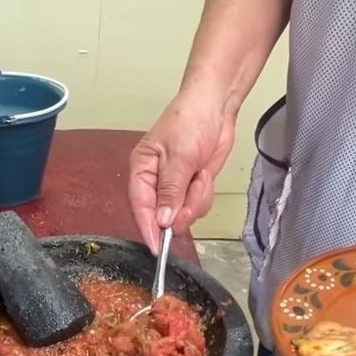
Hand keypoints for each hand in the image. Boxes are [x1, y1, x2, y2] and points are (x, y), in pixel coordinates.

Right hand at [128, 90, 236, 251]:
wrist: (215, 108)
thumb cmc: (190, 121)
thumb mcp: (179, 156)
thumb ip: (171, 190)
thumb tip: (163, 219)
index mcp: (141, 170)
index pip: (140, 206)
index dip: (148, 228)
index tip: (157, 248)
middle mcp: (155, 182)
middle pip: (162, 216)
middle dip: (181, 210)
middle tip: (194, 191)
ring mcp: (174, 186)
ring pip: (182, 214)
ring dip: (196, 201)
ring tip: (200, 175)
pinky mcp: (191, 187)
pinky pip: (196, 207)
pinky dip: (204, 196)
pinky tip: (204, 175)